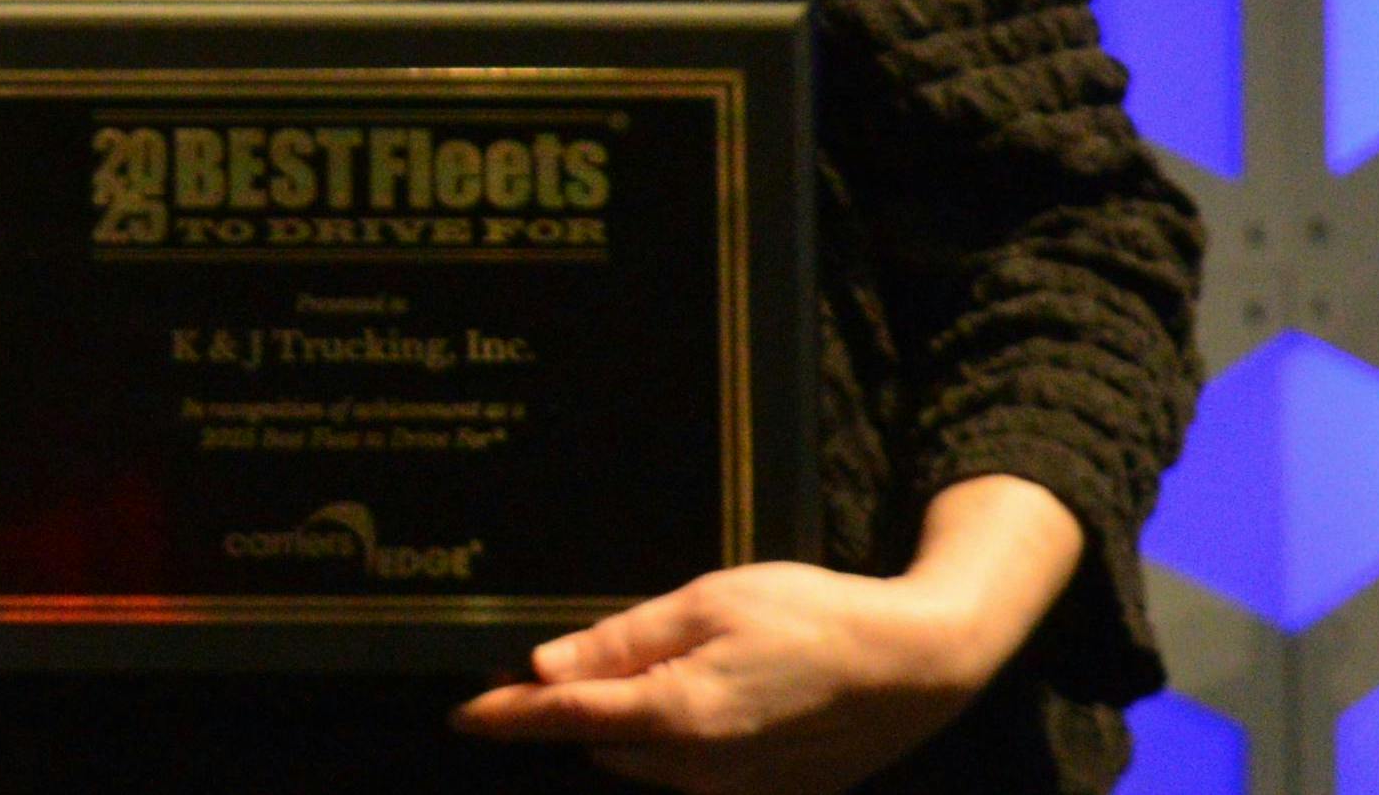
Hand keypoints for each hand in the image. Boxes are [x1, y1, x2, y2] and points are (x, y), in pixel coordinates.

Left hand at [447, 478, 1080, 794]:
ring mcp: (736, 791)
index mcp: (677, 714)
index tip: (462, 715)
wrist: (916, 666)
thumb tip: (548, 667)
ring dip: (629, 728)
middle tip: (572, 665)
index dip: (508, 716)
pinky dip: (678, 744)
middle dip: (574, 713)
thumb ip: (623, 640)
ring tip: (656, 670)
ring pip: (644, 765)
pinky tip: (709, 698)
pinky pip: (694, 777)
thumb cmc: (813, 617)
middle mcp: (699, 770)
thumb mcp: (709, 602)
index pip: (565, 719)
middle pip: (600, 745)